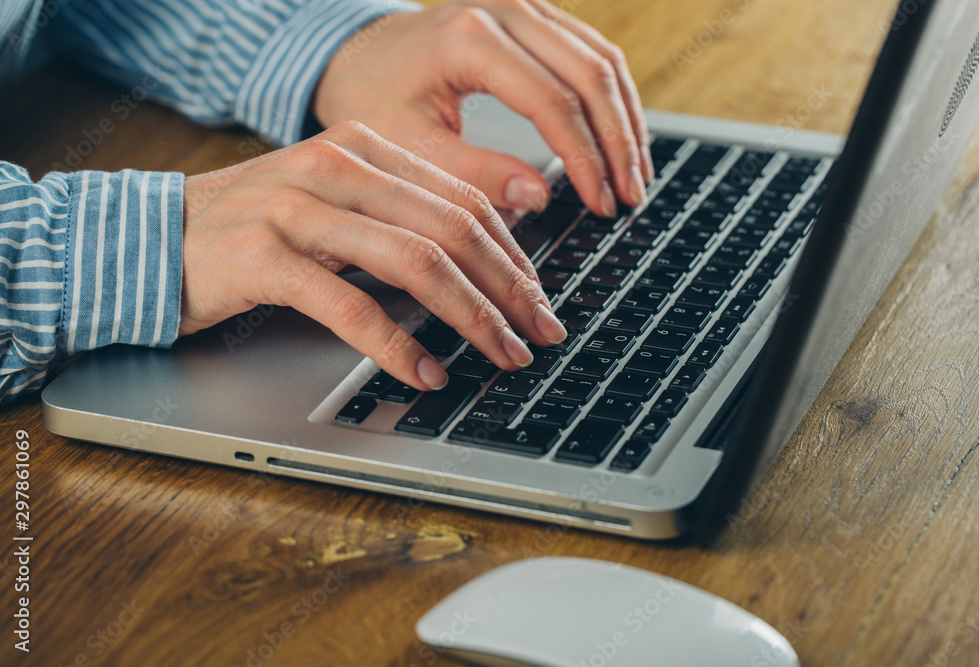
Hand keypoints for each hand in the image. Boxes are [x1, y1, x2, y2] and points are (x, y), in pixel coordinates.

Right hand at [181, 122, 566, 390]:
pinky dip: (395, 344)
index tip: (539, 300)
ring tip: (499, 355)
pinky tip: (425, 372)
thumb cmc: (251, 232)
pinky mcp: (263, 257)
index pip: (463, 201)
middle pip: (452, 229)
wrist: (150, 237)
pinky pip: (349, 304)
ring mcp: (298, 209)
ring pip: (414, 262)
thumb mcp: (335, 210)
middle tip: (538, 334)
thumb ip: (398, 222)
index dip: (513, 256)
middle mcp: (336, 168)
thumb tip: (479, 265)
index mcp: (364, 151)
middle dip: (507, 289)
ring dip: (469, 317)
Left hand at [312, 0, 652, 217]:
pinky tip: (622, 138)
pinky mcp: (534, 13)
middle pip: (589, 74)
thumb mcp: (409, 145)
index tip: (601, 203)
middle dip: (618, 142)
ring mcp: (523, 4)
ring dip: (625, 120)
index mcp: (469, 37)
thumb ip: (472, 173)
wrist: (357, 55)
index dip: (585, 159)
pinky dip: (612, 98)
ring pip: (601, 59)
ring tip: (636, 176)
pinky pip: (591, 51)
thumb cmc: (374, 98)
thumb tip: (538, 195)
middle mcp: (504, 7)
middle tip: (631, 197)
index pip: (551, 101)